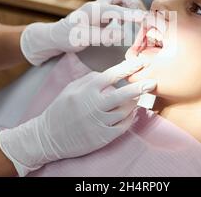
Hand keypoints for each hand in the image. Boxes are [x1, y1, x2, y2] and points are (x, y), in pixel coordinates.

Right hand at [0, 57, 156, 175]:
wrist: (48, 136)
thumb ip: (91, 79)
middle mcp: (94, 105)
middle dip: (141, 86)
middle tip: (152, 82)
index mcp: (87, 90)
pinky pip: (123, 126)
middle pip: (124, 94)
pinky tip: (131, 114)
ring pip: (126, 111)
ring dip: (134, 104)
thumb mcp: (71, 88)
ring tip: (137, 99)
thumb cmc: (60, 109)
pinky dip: (129, 119)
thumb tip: (110, 75)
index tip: (141, 62)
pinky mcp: (102, 137)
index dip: (129, 68)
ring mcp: (98, 122)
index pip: (112, 75)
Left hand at [20, 0, 146, 65]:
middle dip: (131, 2)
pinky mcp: (103, 14)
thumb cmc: (65, 37)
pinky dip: (126, 12)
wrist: (55, 36)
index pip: (116, 9)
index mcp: (93, 10)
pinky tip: (126, 24)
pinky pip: (118, 7)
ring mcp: (101, 8)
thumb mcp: (82, 39)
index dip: (131, 14)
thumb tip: (122, 33)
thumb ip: (102, 36)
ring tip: (134, 22)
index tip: (144, 18)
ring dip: (130, 7)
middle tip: (138, 18)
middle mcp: (98, 5)